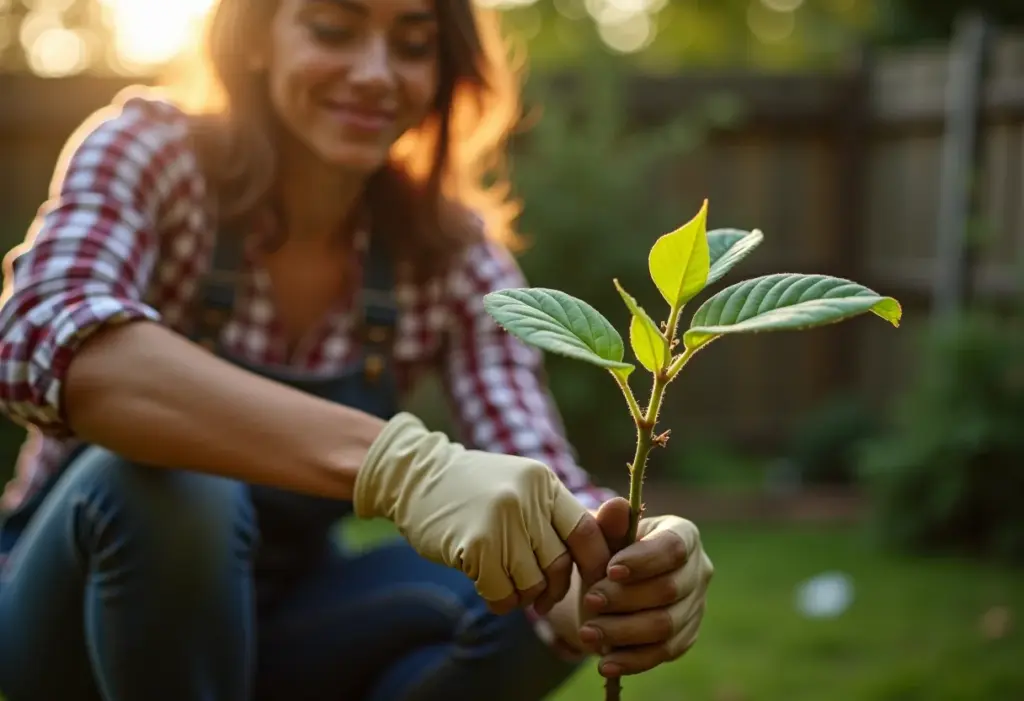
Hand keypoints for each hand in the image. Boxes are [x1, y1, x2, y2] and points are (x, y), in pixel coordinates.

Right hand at [353, 412, 610, 614]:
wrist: (417, 477)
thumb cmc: (476, 490)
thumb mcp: (521, 486)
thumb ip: (554, 515)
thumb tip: (600, 558)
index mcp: (544, 483)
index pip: (587, 531)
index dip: (595, 564)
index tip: (591, 583)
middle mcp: (526, 499)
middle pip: (560, 564)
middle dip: (553, 588)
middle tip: (540, 595)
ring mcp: (500, 521)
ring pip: (532, 583)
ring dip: (521, 595)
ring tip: (505, 582)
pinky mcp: (475, 545)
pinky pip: (503, 594)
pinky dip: (499, 600)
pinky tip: (486, 585)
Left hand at [578, 497, 712, 676]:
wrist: (611, 580)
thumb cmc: (609, 548)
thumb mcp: (603, 532)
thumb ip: (608, 523)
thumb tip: (615, 506)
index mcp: (683, 534)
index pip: (673, 547)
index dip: (644, 560)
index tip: (610, 570)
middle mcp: (698, 569)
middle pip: (669, 589)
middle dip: (625, 598)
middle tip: (589, 600)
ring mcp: (696, 605)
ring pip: (666, 625)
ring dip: (623, 631)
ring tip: (588, 633)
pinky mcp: (686, 635)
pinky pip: (663, 652)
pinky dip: (633, 660)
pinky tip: (605, 662)